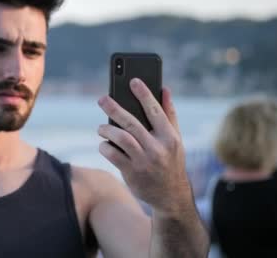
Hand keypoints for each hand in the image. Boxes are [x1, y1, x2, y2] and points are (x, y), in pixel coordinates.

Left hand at [97, 78, 192, 214]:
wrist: (170, 196)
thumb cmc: (170, 161)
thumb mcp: (175, 139)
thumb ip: (170, 114)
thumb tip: (165, 89)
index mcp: (170, 137)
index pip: (156, 111)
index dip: (144, 94)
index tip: (133, 80)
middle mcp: (158, 148)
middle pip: (132, 123)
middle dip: (115, 109)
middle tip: (102, 99)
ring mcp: (144, 161)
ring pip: (121, 138)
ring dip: (107, 129)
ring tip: (101, 127)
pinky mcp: (132, 172)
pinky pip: (113, 154)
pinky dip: (105, 146)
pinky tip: (103, 144)